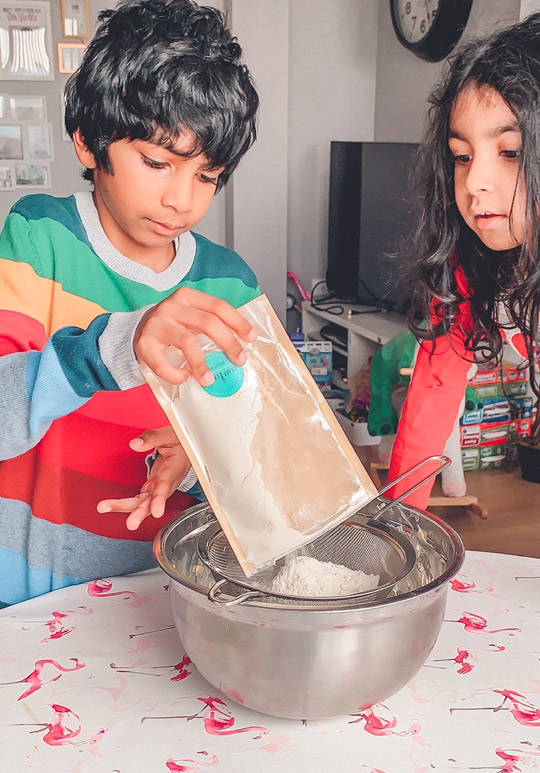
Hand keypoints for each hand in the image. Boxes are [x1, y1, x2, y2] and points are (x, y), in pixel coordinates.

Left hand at [97, 427, 190, 530]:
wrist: (187, 451)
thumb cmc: (180, 443)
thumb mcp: (170, 435)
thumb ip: (153, 438)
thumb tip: (134, 444)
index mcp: (174, 469)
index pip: (167, 486)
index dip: (160, 499)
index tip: (157, 511)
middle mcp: (167, 483)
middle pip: (153, 501)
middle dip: (141, 512)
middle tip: (131, 523)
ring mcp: (159, 488)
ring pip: (143, 503)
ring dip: (125, 508)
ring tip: (105, 508)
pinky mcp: (152, 489)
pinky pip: (139, 500)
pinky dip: (124, 504)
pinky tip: (109, 506)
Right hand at [134, 287, 256, 384]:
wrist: (137, 330)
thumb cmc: (173, 325)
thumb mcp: (191, 315)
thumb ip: (211, 323)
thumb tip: (241, 345)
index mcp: (188, 297)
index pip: (218, 306)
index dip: (238, 322)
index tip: (251, 337)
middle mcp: (172, 307)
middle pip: (207, 322)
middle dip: (228, 343)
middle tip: (239, 359)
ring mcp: (157, 324)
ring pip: (188, 342)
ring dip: (202, 364)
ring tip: (209, 379)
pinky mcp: (144, 343)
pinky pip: (163, 364)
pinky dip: (176, 374)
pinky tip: (185, 377)